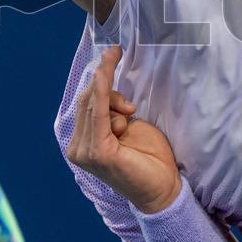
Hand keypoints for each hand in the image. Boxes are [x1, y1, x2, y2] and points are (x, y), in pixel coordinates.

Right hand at [67, 45, 181, 213]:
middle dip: (107, 85)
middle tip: (122, 74)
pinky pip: (98, 114)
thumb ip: (112, 111)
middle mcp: (78, 148)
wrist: (163, 189)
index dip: (99, 77)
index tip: (113, 52)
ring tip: (130, 114)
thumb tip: (104, 89)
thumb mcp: (128, 126)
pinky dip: (101, 92)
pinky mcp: (98, 152)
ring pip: (94, 104)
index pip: (86, 103)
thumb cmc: (148, 159)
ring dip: (114, 99)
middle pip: (88, 100)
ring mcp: (85, 152)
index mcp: (83, 143)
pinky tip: (103, 75)